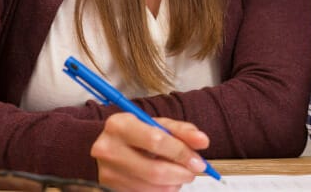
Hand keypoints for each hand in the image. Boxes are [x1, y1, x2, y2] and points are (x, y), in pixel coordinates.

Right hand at [91, 113, 211, 191]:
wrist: (110, 147)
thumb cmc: (137, 134)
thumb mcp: (158, 125)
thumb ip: (183, 131)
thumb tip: (203, 141)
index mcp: (120, 125)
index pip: (156, 141)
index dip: (181, 153)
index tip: (198, 161)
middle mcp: (108, 149)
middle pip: (155, 170)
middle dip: (182, 173)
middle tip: (193, 171)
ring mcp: (107, 172)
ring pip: (152, 187)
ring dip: (174, 184)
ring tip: (179, 175)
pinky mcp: (110, 188)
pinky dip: (162, 191)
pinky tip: (165, 182)